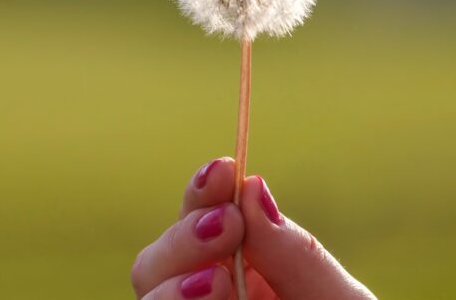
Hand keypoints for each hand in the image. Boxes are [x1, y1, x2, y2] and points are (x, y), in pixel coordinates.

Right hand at [131, 157, 375, 299]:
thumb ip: (299, 257)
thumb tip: (252, 186)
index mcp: (246, 279)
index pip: (202, 224)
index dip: (202, 191)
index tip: (224, 168)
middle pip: (157, 266)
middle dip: (183, 239)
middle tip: (226, 229)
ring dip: (170, 289)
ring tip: (215, 285)